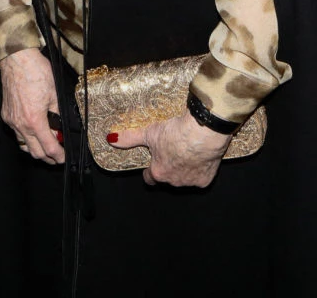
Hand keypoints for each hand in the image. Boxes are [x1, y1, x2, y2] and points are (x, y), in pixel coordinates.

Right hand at [0, 48, 64, 163]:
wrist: (17, 59)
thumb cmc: (36, 71)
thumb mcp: (55, 93)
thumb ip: (58, 114)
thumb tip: (61, 126)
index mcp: (35, 121)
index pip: (49, 148)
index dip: (58, 156)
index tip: (63, 157)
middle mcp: (20, 124)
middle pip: (35, 152)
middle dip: (48, 157)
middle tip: (57, 154)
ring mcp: (11, 120)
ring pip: (23, 145)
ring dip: (35, 148)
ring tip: (45, 144)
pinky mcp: (6, 114)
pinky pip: (16, 132)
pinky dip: (26, 136)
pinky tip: (33, 130)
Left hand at [108, 110, 230, 187]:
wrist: (202, 133)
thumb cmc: (175, 133)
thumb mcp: (149, 132)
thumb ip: (130, 138)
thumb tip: (111, 138)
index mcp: (158, 172)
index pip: (150, 178)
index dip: (150, 170)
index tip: (152, 163)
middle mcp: (172, 181)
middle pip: (168, 177)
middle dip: (169, 167)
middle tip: (173, 150)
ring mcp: (189, 182)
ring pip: (184, 178)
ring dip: (184, 168)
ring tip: (187, 150)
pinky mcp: (204, 180)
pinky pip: (201, 177)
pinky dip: (200, 168)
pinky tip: (200, 155)